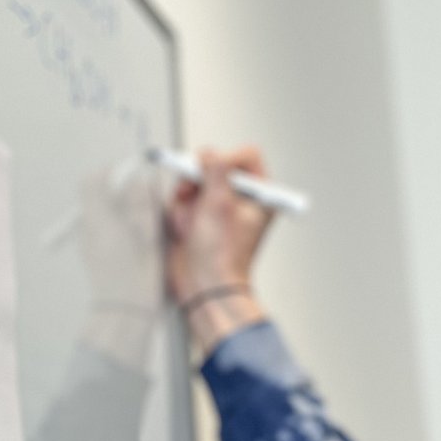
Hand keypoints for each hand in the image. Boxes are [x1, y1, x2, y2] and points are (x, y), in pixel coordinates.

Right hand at [164, 146, 272, 352]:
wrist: (205, 287)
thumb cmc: (221, 256)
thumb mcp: (219, 204)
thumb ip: (215, 171)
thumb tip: (208, 153)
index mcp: (260, 195)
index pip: (246, 157)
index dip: (225, 160)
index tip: (211, 174)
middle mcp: (242, 200)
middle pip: (214, 167)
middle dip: (197, 184)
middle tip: (190, 195)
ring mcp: (220, 209)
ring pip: (195, 184)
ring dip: (186, 203)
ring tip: (191, 224)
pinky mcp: (201, 219)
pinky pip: (184, 202)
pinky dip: (180, 214)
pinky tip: (185, 231)